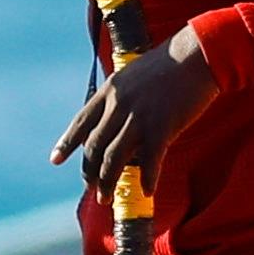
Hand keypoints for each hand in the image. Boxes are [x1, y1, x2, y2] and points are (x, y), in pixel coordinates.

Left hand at [53, 27, 222, 195]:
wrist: (198, 54)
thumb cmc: (171, 64)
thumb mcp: (134, 76)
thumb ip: (122, 98)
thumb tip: (118, 121)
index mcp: (109, 91)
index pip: (81, 122)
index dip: (67, 143)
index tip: (55, 160)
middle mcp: (118, 105)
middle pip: (94, 146)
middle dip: (90, 172)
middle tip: (92, 190)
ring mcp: (138, 116)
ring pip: (113, 158)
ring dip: (107, 182)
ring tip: (106, 199)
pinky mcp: (161, 126)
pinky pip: (149, 161)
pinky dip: (147, 179)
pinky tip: (146, 191)